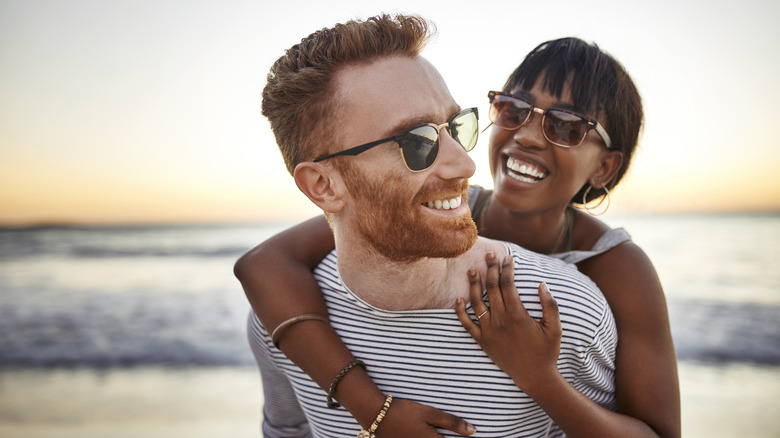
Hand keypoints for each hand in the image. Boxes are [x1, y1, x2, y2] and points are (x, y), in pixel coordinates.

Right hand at [376, 398, 475, 436]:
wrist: (376, 414)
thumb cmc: (405, 412)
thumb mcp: (430, 413)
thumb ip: (452, 422)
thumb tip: (473, 431)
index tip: (468, 434)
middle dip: (446, 436)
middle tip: (446, 429)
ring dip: (436, 435)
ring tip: (435, 428)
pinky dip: (427, 436)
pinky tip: (425, 431)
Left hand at [455, 252, 561, 391]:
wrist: (534, 376)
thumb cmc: (546, 351)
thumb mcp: (555, 328)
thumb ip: (550, 305)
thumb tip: (542, 284)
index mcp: (518, 315)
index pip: (508, 285)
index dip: (506, 269)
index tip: (507, 258)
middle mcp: (501, 320)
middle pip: (491, 288)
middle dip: (490, 269)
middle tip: (489, 255)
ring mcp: (489, 331)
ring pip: (477, 302)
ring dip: (474, 284)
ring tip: (472, 270)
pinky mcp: (482, 341)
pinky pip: (467, 324)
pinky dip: (460, 311)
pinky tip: (458, 299)